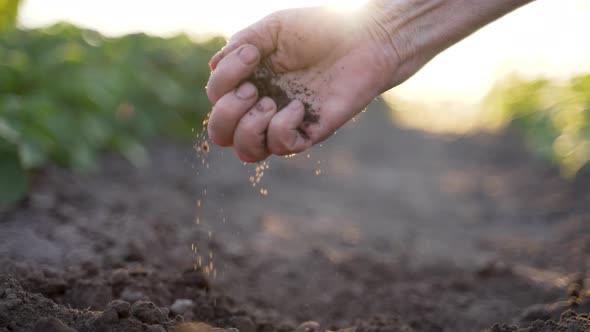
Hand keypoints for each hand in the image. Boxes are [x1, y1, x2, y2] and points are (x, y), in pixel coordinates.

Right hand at [206, 6, 399, 161]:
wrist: (363, 39)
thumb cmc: (320, 29)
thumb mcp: (273, 28)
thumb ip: (241, 42)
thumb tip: (213, 67)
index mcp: (249, 80)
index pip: (215, 97)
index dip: (223, 81)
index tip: (252, 54)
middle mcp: (261, 105)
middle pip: (221, 135)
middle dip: (226, 115)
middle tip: (252, 91)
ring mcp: (284, 122)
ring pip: (247, 151)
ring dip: (249, 128)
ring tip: (271, 103)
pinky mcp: (309, 132)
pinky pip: (283, 148)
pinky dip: (283, 128)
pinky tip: (299, 106)